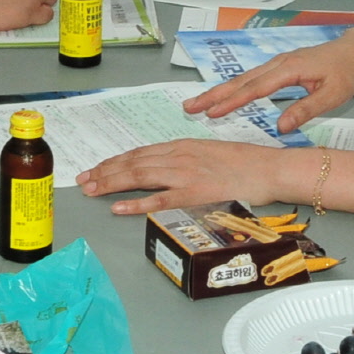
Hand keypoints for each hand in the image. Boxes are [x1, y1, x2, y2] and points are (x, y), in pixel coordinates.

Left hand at [77, 140, 283, 215]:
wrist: (269, 169)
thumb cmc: (245, 164)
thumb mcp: (210, 153)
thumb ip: (186, 160)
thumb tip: (166, 168)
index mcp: (183, 146)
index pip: (140, 153)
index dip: (115, 161)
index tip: (97, 168)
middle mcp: (179, 156)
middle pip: (134, 163)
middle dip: (105, 171)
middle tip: (83, 180)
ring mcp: (186, 174)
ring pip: (140, 176)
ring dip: (112, 183)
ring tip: (91, 190)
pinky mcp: (195, 193)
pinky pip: (160, 200)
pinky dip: (136, 203)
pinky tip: (118, 207)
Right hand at [183, 35, 353, 133]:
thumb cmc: (346, 72)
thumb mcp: (332, 96)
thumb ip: (305, 110)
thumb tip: (280, 127)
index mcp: (289, 69)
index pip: (255, 88)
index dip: (232, 101)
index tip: (212, 113)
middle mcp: (278, 63)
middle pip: (240, 80)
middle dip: (213, 94)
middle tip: (190, 106)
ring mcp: (277, 64)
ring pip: (243, 78)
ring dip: (220, 91)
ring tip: (199, 103)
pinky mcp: (279, 67)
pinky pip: (251, 78)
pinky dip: (234, 87)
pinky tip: (224, 96)